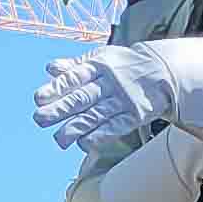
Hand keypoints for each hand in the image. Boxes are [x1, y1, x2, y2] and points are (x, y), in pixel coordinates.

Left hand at [31, 45, 172, 150]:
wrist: (164, 70)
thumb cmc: (124, 65)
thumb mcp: (102, 57)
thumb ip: (75, 66)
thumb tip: (50, 69)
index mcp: (99, 66)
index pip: (74, 77)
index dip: (56, 88)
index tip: (38, 99)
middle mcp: (110, 82)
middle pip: (82, 97)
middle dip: (60, 109)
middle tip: (40, 119)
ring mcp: (123, 99)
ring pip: (96, 115)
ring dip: (76, 128)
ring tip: (59, 140)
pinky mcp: (136, 115)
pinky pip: (116, 127)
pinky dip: (99, 136)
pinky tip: (83, 144)